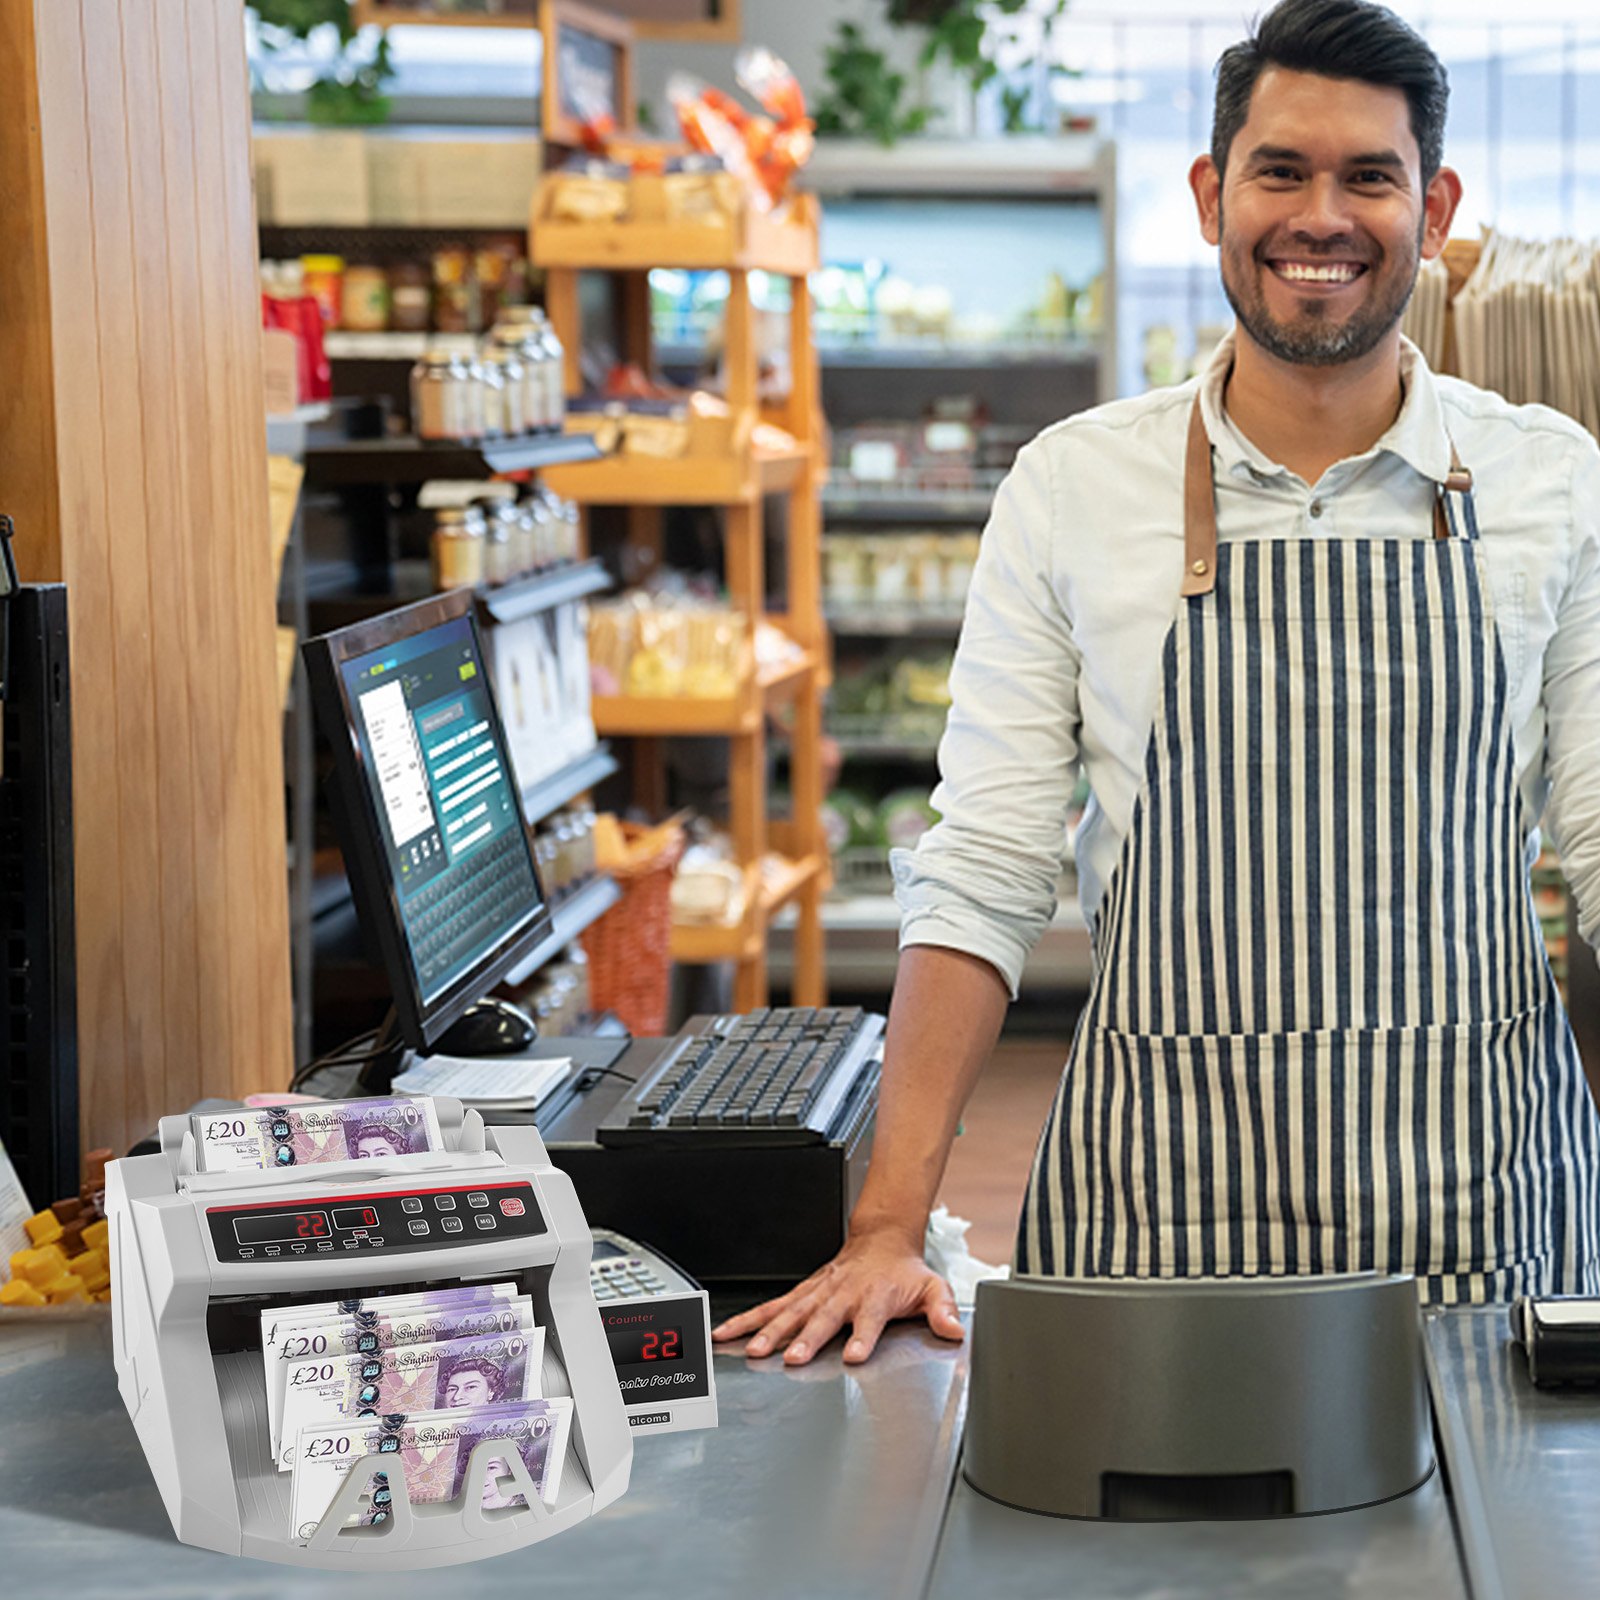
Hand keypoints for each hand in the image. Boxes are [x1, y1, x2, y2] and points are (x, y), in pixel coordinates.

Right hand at [711, 1226, 963, 1365]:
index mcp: (875, 1296)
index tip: (855, 1354)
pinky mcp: (803, 1292)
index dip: (863, 1335)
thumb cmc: (904, 1272)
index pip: (870, 1318)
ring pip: (791, 1311)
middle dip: (807, 1338)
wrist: (881, 1239)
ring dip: (772, 1330)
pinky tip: (729, 1332)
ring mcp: (819, 1292)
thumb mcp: (933, 1287)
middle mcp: (843, 1294)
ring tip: (754, 1350)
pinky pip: (773, 1305)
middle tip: (791, 1357)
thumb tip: (954, 1330)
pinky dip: (750, 1318)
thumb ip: (943, 1310)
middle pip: (823, 1317)